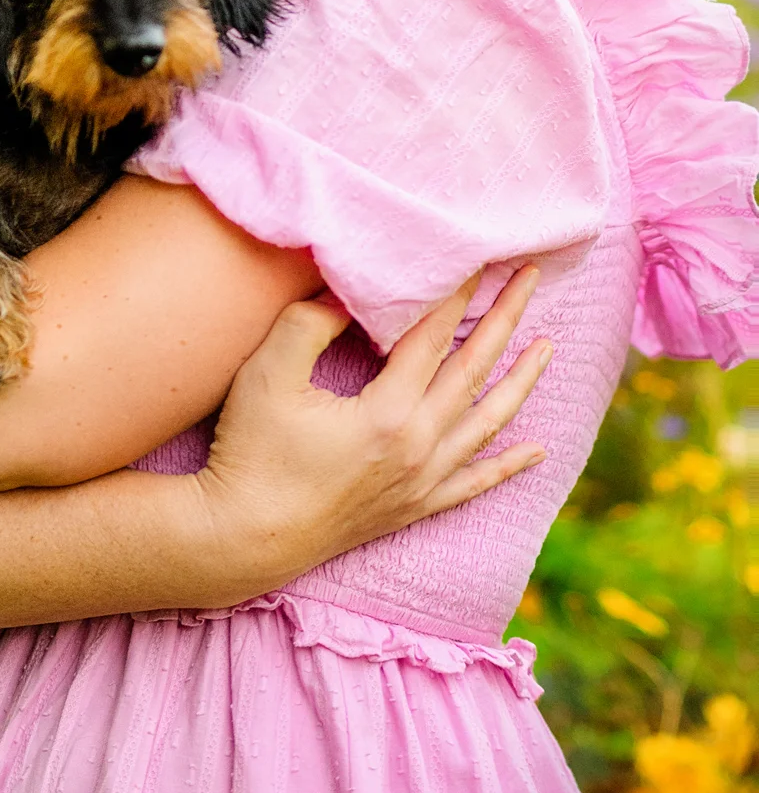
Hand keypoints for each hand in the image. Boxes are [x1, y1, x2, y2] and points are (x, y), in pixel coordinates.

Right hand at [196, 266, 550, 598]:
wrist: (245, 536)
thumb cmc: (251, 451)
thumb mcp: (267, 374)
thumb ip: (308, 323)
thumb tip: (349, 292)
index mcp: (389, 413)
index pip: (433, 337)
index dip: (455, 293)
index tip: (477, 255)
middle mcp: (419, 447)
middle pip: (473, 371)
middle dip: (505, 320)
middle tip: (530, 279)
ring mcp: (422, 481)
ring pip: (486, 423)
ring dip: (520, 382)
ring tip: (547, 346)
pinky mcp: (414, 507)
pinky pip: (475, 483)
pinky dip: (508, 465)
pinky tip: (537, 451)